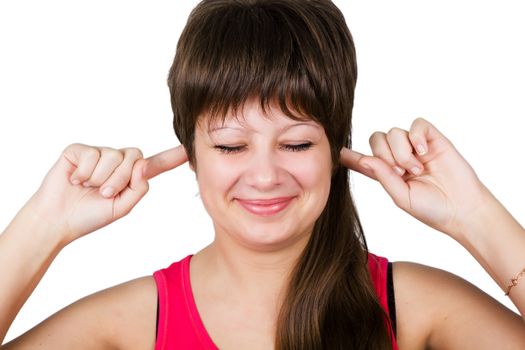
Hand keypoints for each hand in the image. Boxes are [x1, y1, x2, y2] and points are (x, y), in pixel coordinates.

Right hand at [26, 144, 187, 244]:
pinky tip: (75, 180)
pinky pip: (91, 154)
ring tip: (87, 188)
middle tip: (103, 193)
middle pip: (134, 157)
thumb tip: (142, 165)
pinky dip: (84, 172)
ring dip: (100, 178)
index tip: (190, 148)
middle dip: (120, 179)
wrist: (57, 220)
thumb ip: (138, 188)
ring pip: (112, 157)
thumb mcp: (122, 208)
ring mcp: (98, 154)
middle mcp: (116, 162)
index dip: (173, 156)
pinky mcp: (79, 150)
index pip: (155, 164)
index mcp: (130, 177)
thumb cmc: (89, 216)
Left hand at [340, 117, 489, 237]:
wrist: (462, 209)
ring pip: (394, 133)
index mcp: (386, 174)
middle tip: (400, 172)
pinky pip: (417, 125)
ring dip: (402, 152)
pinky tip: (423, 153)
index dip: (351, 155)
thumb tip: (365, 159)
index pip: (364, 159)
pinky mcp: (432, 139)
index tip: (338, 153)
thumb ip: (382, 177)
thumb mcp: (401, 197)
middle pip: (376, 139)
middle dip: (383, 155)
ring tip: (416, 170)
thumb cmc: (431, 209)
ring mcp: (415, 147)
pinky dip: (416, 137)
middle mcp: (398, 157)